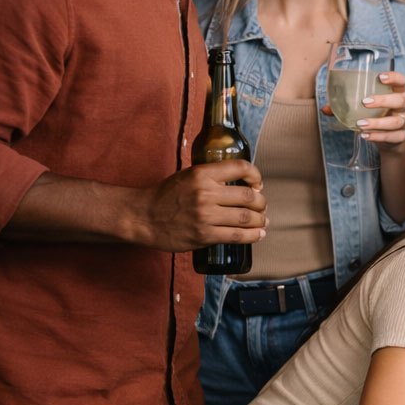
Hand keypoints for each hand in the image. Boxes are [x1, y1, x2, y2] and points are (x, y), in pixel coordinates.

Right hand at [135, 160, 266, 251]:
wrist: (142, 216)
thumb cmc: (166, 195)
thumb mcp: (188, 176)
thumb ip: (212, 177)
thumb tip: (241, 182)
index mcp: (202, 174)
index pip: (240, 168)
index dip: (256, 175)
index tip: (258, 184)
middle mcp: (205, 193)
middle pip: (248, 196)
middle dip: (261, 202)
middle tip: (262, 206)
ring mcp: (205, 216)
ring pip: (246, 218)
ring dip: (260, 220)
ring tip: (262, 221)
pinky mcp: (203, 235)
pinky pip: (236, 236)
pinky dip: (253, 236)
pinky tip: (259, 234)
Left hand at [322, 71, 404, 150]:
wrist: (391, 138)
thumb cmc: (378, 114)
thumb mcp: (367, 107)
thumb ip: (347, 105)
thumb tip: (325, 108)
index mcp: (398, 92)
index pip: (402, 81)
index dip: (394, 78)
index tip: (380, 77)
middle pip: (400, 100)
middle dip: (383, 100)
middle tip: (364, 102)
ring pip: (396, 122)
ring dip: (377, 123)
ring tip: (360, 124)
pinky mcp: (401, 137)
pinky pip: (391, 137)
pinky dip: (377, 136)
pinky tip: (364, 135)